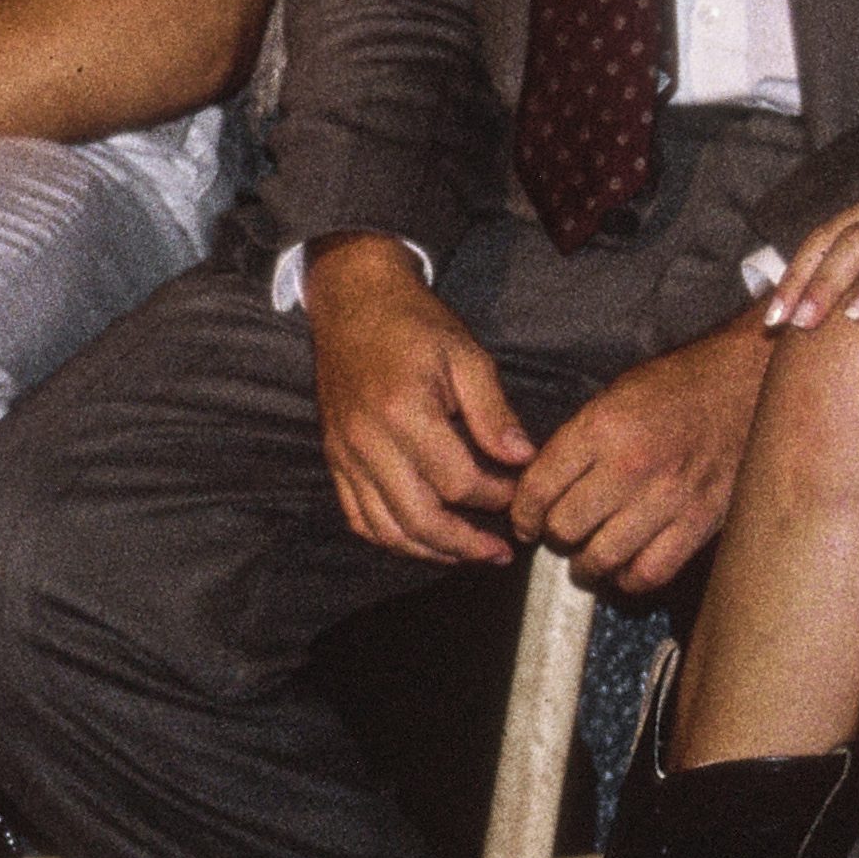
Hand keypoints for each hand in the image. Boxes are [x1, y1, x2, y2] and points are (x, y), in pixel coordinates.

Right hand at [306, 240, 533, 563]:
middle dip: (466, 544)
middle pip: (420, 518)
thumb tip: (522, 458)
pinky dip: (391, 538)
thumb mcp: (465, 355)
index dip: (495, 496)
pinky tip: (422, 540)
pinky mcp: (335, 459)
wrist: (353, 303)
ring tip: (467, 554)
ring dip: (430, 550)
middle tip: (500, 551)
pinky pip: (359, 517)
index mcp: (404, 412)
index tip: (518, 491)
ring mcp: (346, 454)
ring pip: (386, 528)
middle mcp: (368, 441)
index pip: (457, 481)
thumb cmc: (414, 324)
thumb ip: (494, 412)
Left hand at [507, 319, 768, 596]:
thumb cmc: (674, 388)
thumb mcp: (613, 397)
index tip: (525, 521)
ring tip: (586, 558)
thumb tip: (539, 486)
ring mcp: (669, 497)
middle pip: (566, 526)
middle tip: (558, 534)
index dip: (523, 512)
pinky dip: (630, 578)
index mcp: (602, 427)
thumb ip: (577, 442)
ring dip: (587, 563)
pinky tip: (624, 568)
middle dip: (553, 535)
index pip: (540, 487)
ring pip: (603, 555)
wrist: (744, 384)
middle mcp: (632, 465)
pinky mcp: (701, 521)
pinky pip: (652, 571)